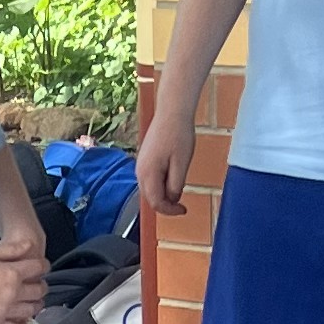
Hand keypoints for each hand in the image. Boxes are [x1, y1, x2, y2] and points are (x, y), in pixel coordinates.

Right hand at [0, 243, 42, 323]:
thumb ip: (11, 249)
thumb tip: (30, 245)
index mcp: (12, 273)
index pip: (38, 268)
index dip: (43, 265)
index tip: (43, 266)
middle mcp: (13, 293)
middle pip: (38, 290)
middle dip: (42, 286)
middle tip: (40, 285)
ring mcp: (5, 311)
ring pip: (31, 310)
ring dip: (35, 305)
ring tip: (34, 303)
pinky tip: (21, 321)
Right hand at [139, 97, 196, 218]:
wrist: (172, 112)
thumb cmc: (179, 135)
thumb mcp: (181, 164)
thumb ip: (175, 185)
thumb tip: (172, 199)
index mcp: (148, 174)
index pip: (156, 203)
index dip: (170, 211)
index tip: (184, 210)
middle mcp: (140, 171)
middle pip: (150, 198)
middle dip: (166, 204)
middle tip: (182, 204)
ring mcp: (140, 165)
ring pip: (150, 189)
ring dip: (163, 194)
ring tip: (179, 187)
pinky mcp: (144, 159)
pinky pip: (150, 179)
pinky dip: (160, 184)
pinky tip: (172, 177)